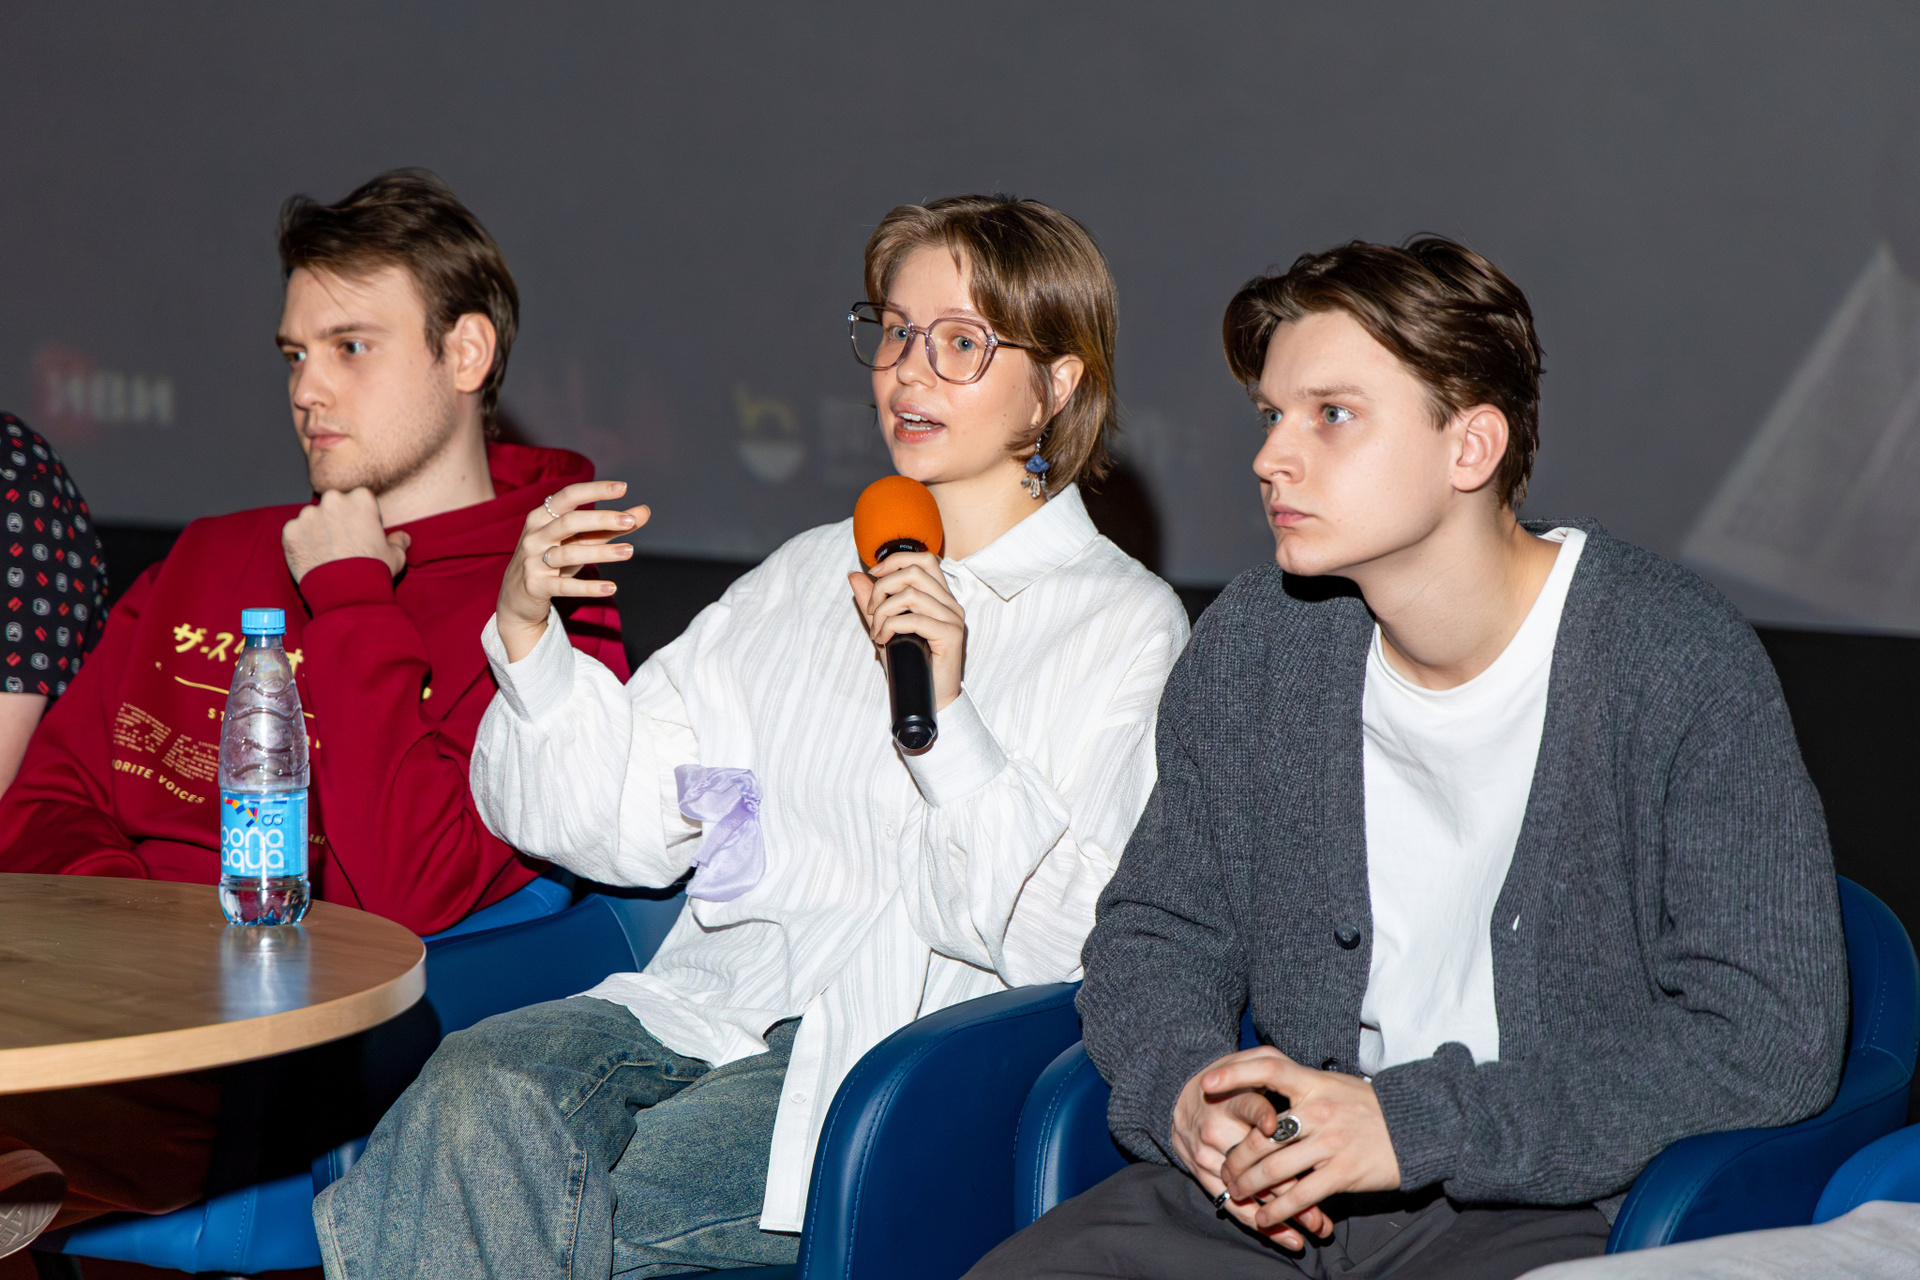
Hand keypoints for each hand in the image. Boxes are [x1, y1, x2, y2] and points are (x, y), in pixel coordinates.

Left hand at [283, 488, 410, 583]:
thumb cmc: (374, 571)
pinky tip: (313, 558)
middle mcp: (333, 500)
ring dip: (317, 529)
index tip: (361, 531)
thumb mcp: (396, 555)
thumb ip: (398, 542)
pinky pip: (295, 532)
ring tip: (327, 553)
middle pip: (333, 503)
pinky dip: (301, 542)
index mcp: (360, 499)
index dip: (360, 515)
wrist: (346, 593)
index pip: (359, 499)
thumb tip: (402, 538)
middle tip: (342, 542)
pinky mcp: (290, 530)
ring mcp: (308, 514)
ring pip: (312, 517)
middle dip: (336, 518)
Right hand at [498, 481, 648, 661]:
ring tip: (630, 551)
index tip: (623, 488)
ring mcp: (533, 561)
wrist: (517, 597)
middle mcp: (535, 535)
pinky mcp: (536, 586)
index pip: (568, 496)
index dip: (595, 490)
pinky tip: (611, 588)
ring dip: (602, 552)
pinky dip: (588, 587)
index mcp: (542, 517)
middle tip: (630, 521)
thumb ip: (610, 527)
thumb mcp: (579, 541)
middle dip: (601, 519)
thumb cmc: (553, 560)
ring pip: (569, 553)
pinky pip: (564, 587)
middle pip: (569, 522)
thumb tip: (645, 512)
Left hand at [846, 551, 964, 710]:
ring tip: (876, 631)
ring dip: (883, 611)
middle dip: (883, 586)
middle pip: (914, 572)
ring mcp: (952, 619)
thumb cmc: (910, 664)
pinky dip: (891, 627)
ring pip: (911, 594)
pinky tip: (883, 640)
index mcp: (940, 597)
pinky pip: (914, 619)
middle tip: (871, 611)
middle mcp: (950, 604)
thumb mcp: (886, 627)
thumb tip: (855, 575)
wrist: (929, 698)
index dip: (896, 561)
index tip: (873, 575)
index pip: (924, 559)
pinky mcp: (950, 635)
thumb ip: (873, 601)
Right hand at [1171, 1048, 1335, 1249]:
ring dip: (1286, 1212)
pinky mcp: (1205, 1177)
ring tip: (1318, 1225)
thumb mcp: (1244, 1064)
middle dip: (1292, 1184)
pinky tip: (1290, 1238)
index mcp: (1231, 1099)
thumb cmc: (1226, 1082)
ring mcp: (1209, 1158)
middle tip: (1324, 1202)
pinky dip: (1264, 1225)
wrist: (1178, 1099)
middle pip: (1257, 1161)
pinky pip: (1234, 1207)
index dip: (1260, 1116)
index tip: (1272, 1126)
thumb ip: (1271, 1067)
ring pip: (1250, 1190)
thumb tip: (1306, 1079)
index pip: (1247, 1106)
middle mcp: (1217, 1130)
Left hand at [1210, 1048, 1399, 1238]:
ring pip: (1274, 1168)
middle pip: (1260, 1135)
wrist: (1418, 1127)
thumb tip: (1265, 1081)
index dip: (1234, 1073)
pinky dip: (1277, 1209)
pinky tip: (1264, 1216)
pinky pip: (1299, 1195)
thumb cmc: (1370, 1107)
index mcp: (1315, 1083)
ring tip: (1236, 1192)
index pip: (1268, 1068)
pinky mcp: (1343, 1173)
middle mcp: (1318, 1111)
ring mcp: (1330, 1143)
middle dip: (1235, 1157)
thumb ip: (1302, 1086)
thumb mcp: (1335, 1084)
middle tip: (1223, 1169)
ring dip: (1248, 1185)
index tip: (1207, 1082)